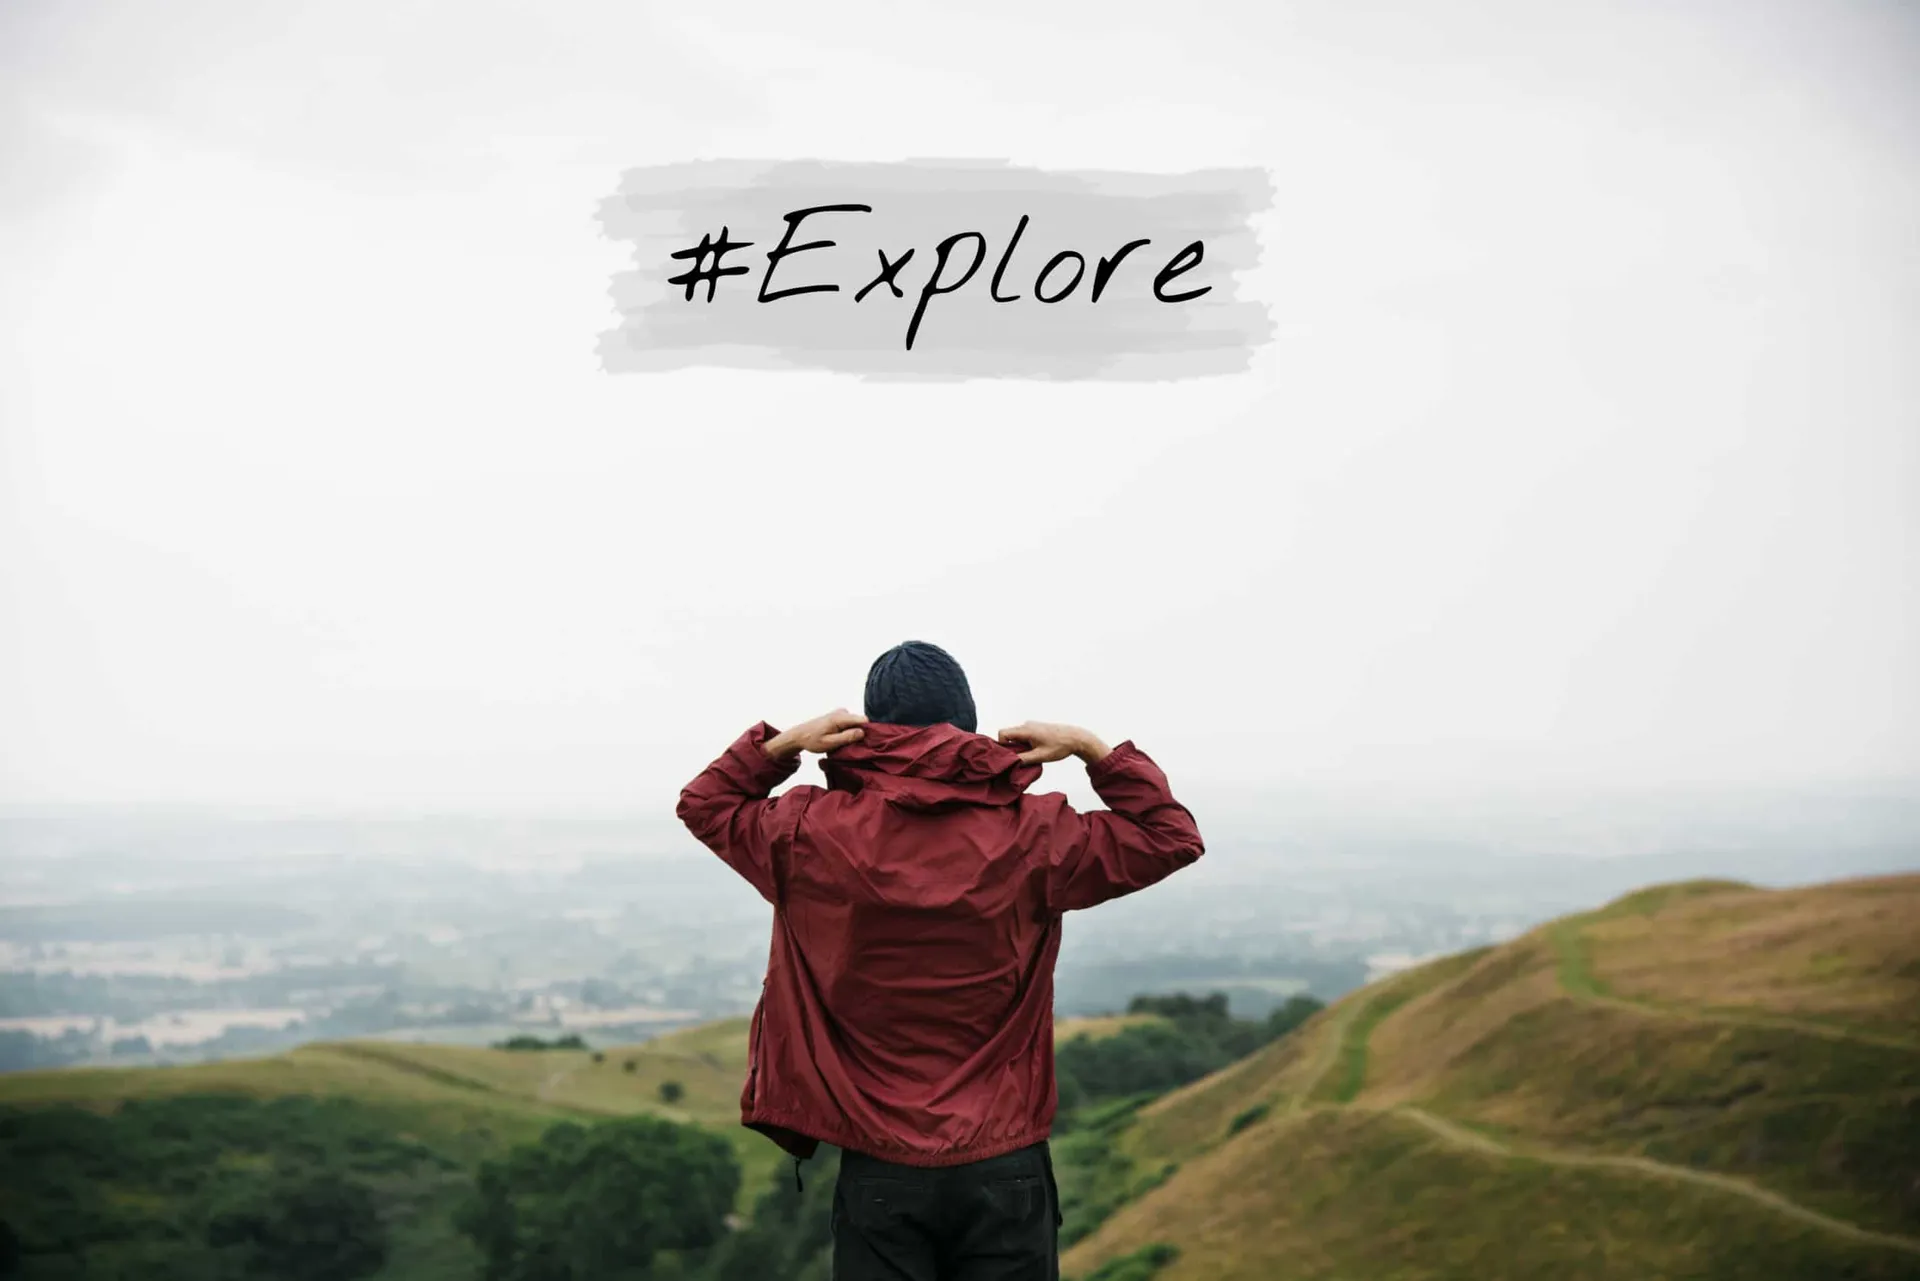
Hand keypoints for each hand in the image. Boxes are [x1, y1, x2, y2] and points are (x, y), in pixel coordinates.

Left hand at [764, 709, 867, 760]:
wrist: (800, 735)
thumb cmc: (813, 740)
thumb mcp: (830, 743)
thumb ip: (846, 737)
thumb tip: (862, 732)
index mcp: (840, 717)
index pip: (863, 720)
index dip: (867, 731)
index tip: (864, 742)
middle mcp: (842, 712)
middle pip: (860, 722)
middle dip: (859, 733)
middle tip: (850, 745)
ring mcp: (841, 713)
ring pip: (856, 724)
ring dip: (853, 733)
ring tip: (843, 743)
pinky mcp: (840, 716)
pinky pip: (851, 723)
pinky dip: (849, 731)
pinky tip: (840, 739)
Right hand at [996, 721, 1110, 765]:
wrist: (1076, 738)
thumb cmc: (1060, 746)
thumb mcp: (1040, 756)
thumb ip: (1023, 759)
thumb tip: (1010, 763)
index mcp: (1026, 730)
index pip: (1002, 733)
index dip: (1002, 745)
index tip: (1010, 756)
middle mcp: (1027, 725)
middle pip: (1009, 735)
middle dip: (1012, 748)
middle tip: (1022, 758)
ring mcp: (1032, 725)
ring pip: (1017, 736)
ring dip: (1020, 746)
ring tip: (1032, 755)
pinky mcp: (1037, 727)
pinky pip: (1025, 735)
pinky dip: (1026, 743)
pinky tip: (1037, 750)